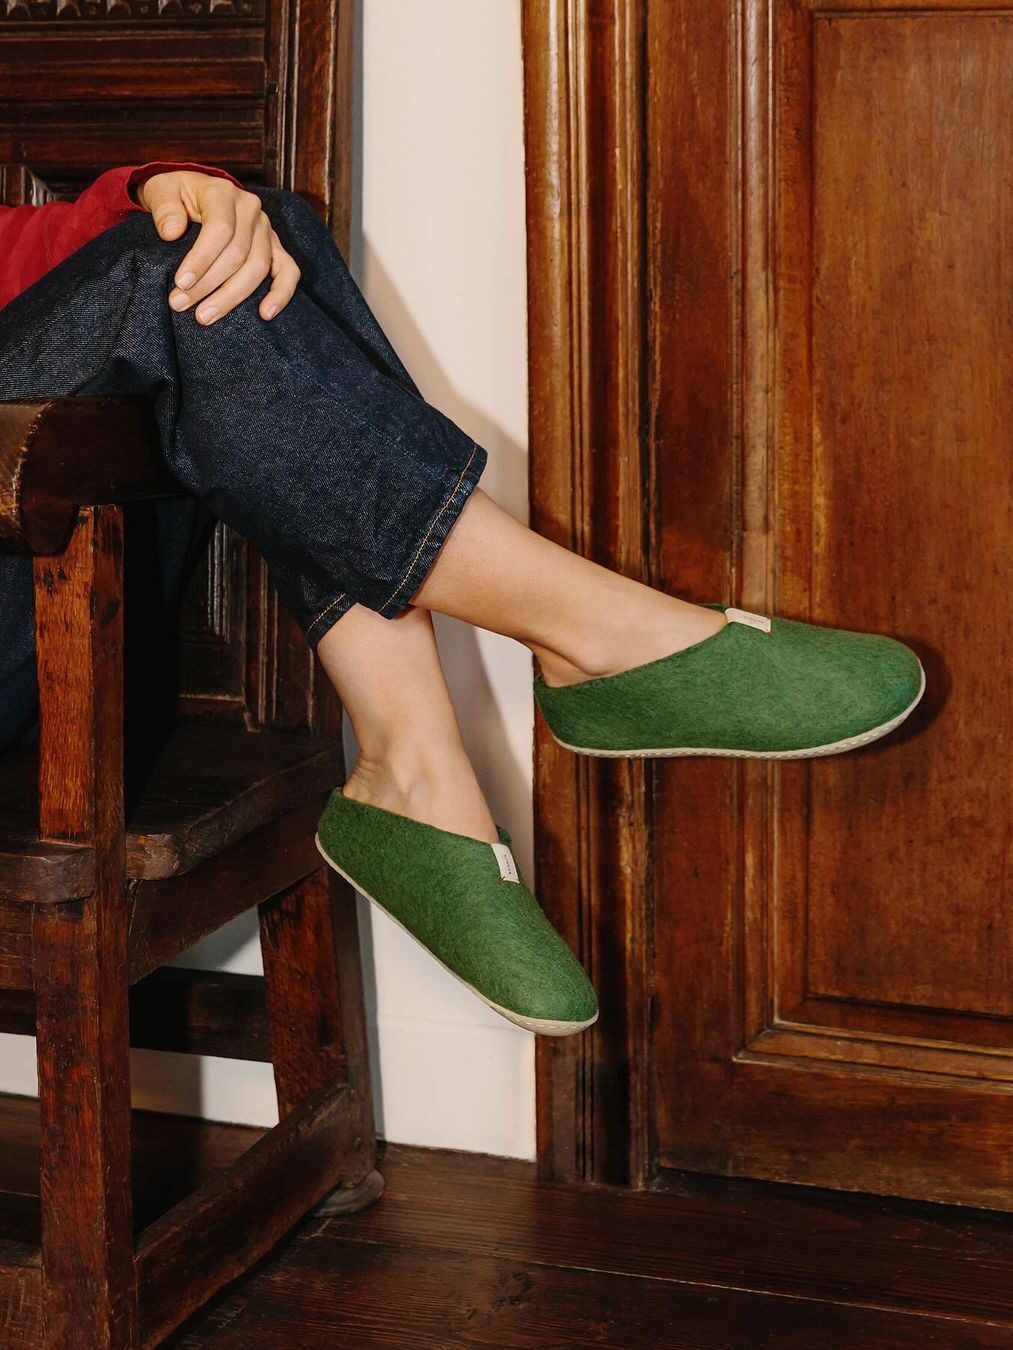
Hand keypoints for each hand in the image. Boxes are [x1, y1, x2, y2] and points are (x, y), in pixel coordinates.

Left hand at [137, 170, 299, 323]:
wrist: (194, 195)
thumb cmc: (175, 196)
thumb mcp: (160, 191)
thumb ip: (164, 208)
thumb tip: (172, 232)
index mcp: (223, 193)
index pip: (220, 229)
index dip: (201, 259)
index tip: (181, 283)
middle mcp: (250, 210)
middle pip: (238, 254)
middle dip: (209, 285)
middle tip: (181, 304)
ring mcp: (266, 229)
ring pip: (258, 268)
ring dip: (232, 296)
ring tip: (205, 316)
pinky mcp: (275, 248)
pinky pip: (289, 272)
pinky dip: (280, 294)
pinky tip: (265, 314)